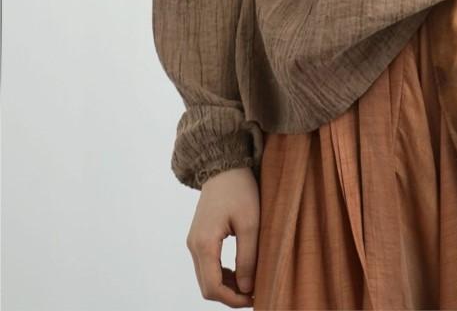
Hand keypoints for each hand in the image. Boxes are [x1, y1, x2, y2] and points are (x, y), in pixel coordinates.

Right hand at [185, 166, 260, 306]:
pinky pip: (207, 265)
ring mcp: (194, 241)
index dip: (233, 299)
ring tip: (251, 283)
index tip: (254, 299)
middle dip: (230, 295)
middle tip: (255, 294)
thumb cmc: (240, 190)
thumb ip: (248, 257)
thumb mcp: (250, 223)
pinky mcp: (199, 237)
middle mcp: (194, 246)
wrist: (224, 166)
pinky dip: (222, 274)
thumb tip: (247, 289)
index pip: (212, 287)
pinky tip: (241, 271)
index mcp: (204, 244)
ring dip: (227, 286)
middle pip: (207, 286)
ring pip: (206, 277)